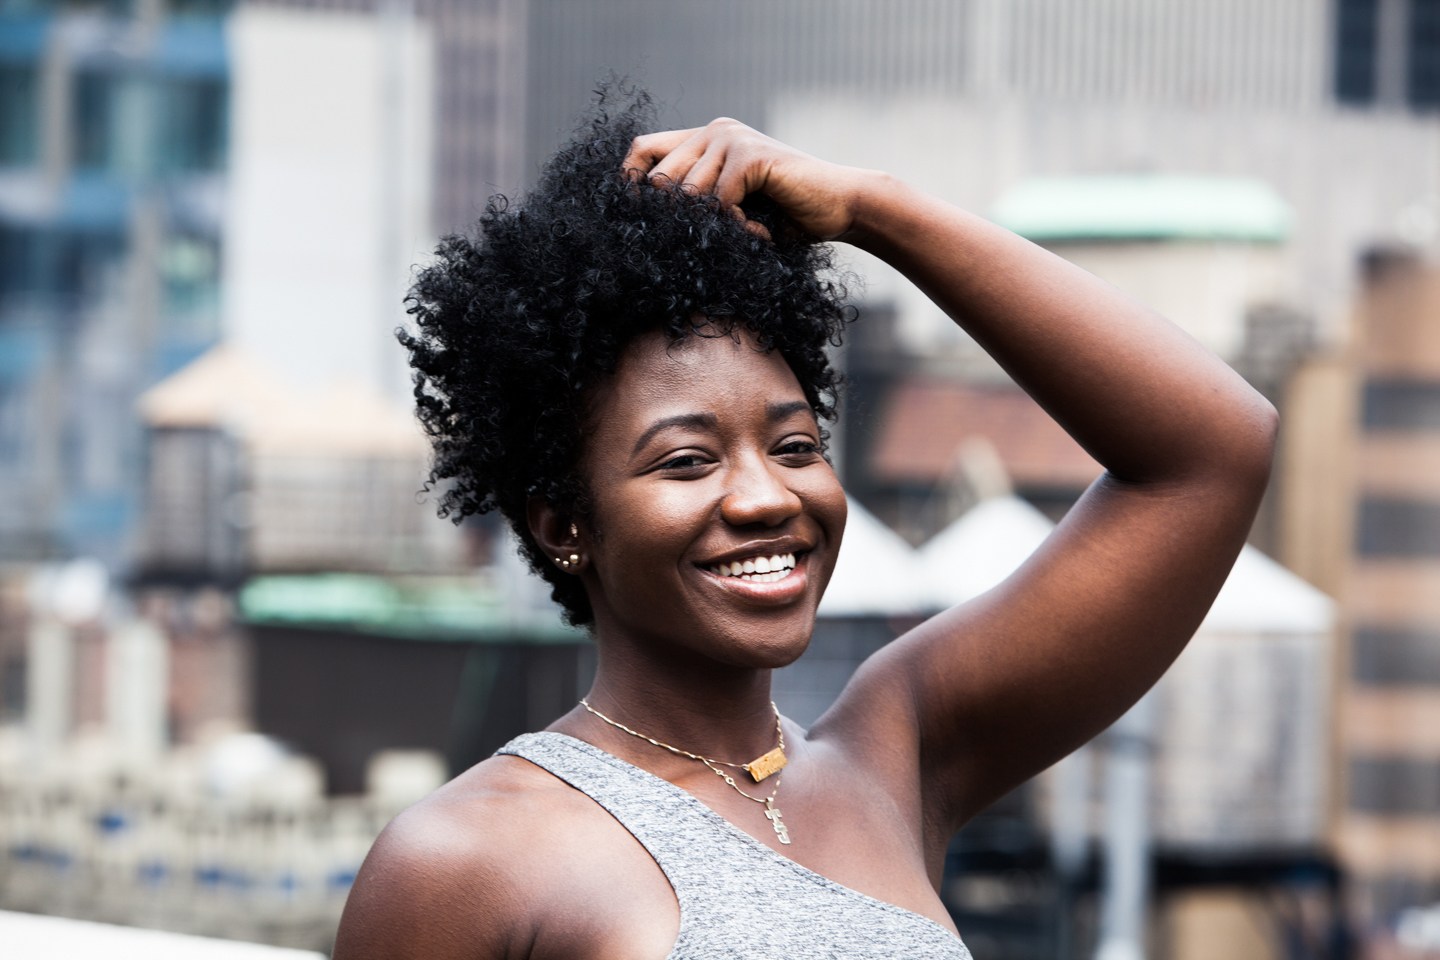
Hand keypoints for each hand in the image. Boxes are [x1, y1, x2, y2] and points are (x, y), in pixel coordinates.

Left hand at [623, 118, 868, 240]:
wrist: (841, 207)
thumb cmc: (787, 216)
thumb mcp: (731, 208)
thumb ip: (697, 204)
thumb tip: (643, 224)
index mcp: (704, 139)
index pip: (642, 150)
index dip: (628, 184)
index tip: (636, 224)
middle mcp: (714, 130)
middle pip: (660, 179)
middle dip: (678, 221)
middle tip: (718, 239)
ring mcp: (732, 138)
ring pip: (688, 195)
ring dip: (716, 228)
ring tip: (749, 235)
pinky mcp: (750, 154)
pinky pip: (719, 201)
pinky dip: (738, 227)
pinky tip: (761, 233)